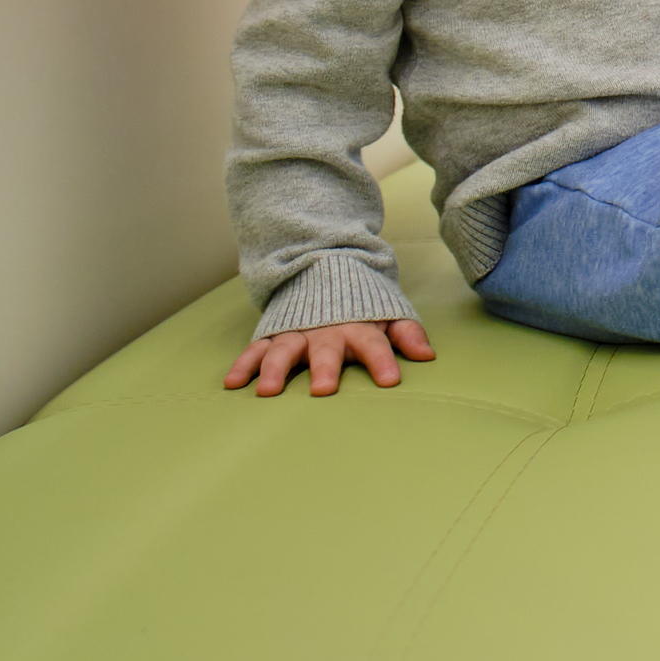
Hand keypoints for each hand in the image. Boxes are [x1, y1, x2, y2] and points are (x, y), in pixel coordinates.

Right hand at [224, 316, 437, 395]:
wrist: (322, 268)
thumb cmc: (359, 305)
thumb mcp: (387, 313)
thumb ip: (406, 333)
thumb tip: (427, 355)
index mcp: (357, 328)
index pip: (373, 344)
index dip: (382, 361)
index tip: (390, 380)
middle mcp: (324, 332)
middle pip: (325, 350)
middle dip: (325, 368)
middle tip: (323, 390)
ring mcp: (296, 333)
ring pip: (284, 351)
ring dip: (275, 370)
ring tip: (267, 391)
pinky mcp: (273, 335)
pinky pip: (255, 350)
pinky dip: (243, 365)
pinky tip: (232, 383)